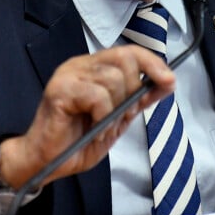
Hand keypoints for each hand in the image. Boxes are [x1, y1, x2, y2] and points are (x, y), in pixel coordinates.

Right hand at [0, 45, 174, 188]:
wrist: (45, 163)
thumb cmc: (77, 141)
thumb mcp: (116, 119)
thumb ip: (137, 100)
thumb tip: (167, 82)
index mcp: (93, 67)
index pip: (129, 51)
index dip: (152, 63)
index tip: (169, 81)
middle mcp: (80, 65)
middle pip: (125, 58)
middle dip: (133, 90)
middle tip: (123, 114)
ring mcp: (68, 74)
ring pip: (113, 78)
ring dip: (116, 109)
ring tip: (103, 126)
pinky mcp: (59, 89)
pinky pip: (98, 96)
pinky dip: (102, 116)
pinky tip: (93, 128)